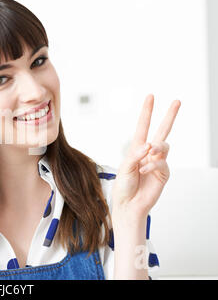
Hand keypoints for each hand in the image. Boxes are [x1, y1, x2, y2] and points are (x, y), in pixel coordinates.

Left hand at [112, 94, 180, 220]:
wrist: (129, 204)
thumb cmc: (124, 186)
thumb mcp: (125, 168)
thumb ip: (136, 155)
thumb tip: (149, 145)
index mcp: (137, 148)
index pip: (143, 126)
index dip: (147, 112)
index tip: (150, 97)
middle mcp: (149, 153)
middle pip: (162, 131)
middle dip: (169, 116)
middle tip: (176, 101)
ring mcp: (158, 162)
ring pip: (163, 145)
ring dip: (156, 148)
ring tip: (148, 154)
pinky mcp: (164, 173)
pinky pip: (161, 163)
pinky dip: (152, 166)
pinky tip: (144, 171)